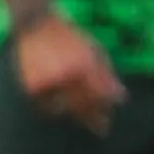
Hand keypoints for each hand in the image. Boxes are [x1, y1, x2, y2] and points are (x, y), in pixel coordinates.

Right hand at [13, 13, 124, 134]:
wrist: (36, 25)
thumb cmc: (70, 37)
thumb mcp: (95, 50)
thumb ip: (107, 75)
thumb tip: (121, 98)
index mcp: (84, 66)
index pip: (101, 93)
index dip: (110, 103)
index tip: (116, 107)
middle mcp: (66, 76)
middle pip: (85, 105)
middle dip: (95, 118)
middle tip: (103, 128)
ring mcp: (48, 82)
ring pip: (66, 109)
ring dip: (76, 114)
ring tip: (83, 118)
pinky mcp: (32, 87)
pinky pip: (47, 106)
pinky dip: (56, 109)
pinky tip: (62, 108)